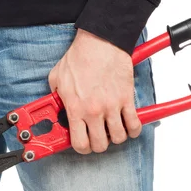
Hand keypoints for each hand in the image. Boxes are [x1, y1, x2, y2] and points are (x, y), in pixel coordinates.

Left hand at [48, 29, 140, 153]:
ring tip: (112, 129)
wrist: (100, 42)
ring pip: (119, 138)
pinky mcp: (127, 99)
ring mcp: (112, 107)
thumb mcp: (57, 78)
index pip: (79, 143)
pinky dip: (133, 129)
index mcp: (76, 108)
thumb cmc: (79, 57)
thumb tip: (55, 106)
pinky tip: (128, 125)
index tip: (82, 143)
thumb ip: (55, 96)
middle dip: (98, 144)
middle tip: (98, 135)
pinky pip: (135, 125)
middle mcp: (94, 111)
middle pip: (100, 145)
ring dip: (116, 137)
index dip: (81, 148)